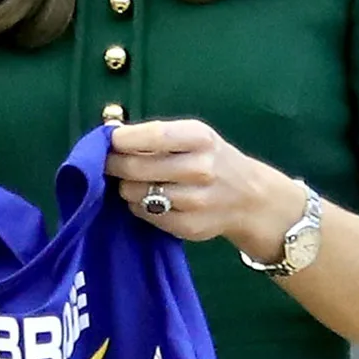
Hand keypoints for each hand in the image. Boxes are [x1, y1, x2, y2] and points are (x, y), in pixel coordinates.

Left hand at [104, 118, 303, 256]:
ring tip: (134, 181)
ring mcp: (196, 200)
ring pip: (134, 193)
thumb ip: (155, 134)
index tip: (109, 140)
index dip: (121, 140)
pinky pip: (144, 214)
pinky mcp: (188, 226)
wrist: (250, 197)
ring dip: (126, 187)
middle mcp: (200, 169)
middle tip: (108, 163)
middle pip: (135, 167)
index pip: (151, 136)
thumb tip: (109, 133)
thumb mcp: (193, 136)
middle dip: (113, 164)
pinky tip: (150, 199)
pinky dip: (138, 206)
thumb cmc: (210, 158)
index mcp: (200, 138)